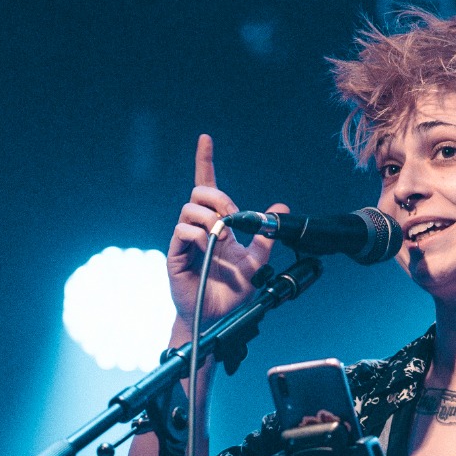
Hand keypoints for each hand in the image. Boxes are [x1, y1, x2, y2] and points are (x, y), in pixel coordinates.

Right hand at [167, 134, 288, 337]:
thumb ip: (266, 235)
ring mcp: (186, 241)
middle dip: (217, 196)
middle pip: (198, 191)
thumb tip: (280, 208)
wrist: (218, 317)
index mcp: (217, 225)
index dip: (205, 160)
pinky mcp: (176, 255)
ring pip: (189, 209)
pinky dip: (197, 235)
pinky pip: (182, 231)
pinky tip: (208, 246)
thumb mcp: (257, 262)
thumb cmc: (233, 291)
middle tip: (231, 214)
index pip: (208, 186)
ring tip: (221, 238)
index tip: (206, 139)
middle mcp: (199, 228)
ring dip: (210, 218)